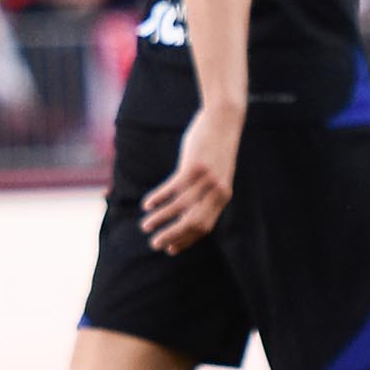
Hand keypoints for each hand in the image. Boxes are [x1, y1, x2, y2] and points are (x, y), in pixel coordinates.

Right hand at [141, 104, 241, 254]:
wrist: (223, 120)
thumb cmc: (215, 147)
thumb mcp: (216, 172)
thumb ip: (206, 190)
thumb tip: (186, 208)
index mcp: (222, 196)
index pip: (204, 227)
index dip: (186, 240)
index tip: (171, 249)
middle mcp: (217, 191)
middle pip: (193, 222)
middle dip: (172, 236)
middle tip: (155, 244)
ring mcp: (206, 179)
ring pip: (180, 206)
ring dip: (160, 218)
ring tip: (145, 225)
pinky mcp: (194, 166)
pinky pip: (173, 188)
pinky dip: (159, 198)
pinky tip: (147, 204)